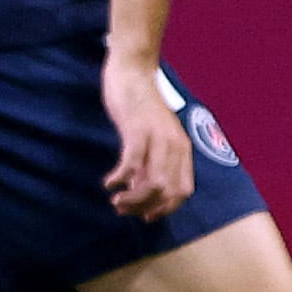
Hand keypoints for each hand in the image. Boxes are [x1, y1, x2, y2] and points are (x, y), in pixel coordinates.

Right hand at [100, 52, 197, 219]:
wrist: (133, 74)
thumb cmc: (140, 109)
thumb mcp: (151, 139)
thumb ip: (148, 165)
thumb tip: (139, 194)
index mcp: (182, 149)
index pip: (183, 191)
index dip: (165, 208)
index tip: (146, 216)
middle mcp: (175, 146)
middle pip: (167, 192)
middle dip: (145, 208)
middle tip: (123, 209)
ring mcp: (158, 138)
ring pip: (153, 183)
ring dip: (133, 199)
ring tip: (116, 201)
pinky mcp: (138, 130)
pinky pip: (132, 164)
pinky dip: (120, 179)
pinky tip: (109, 182)